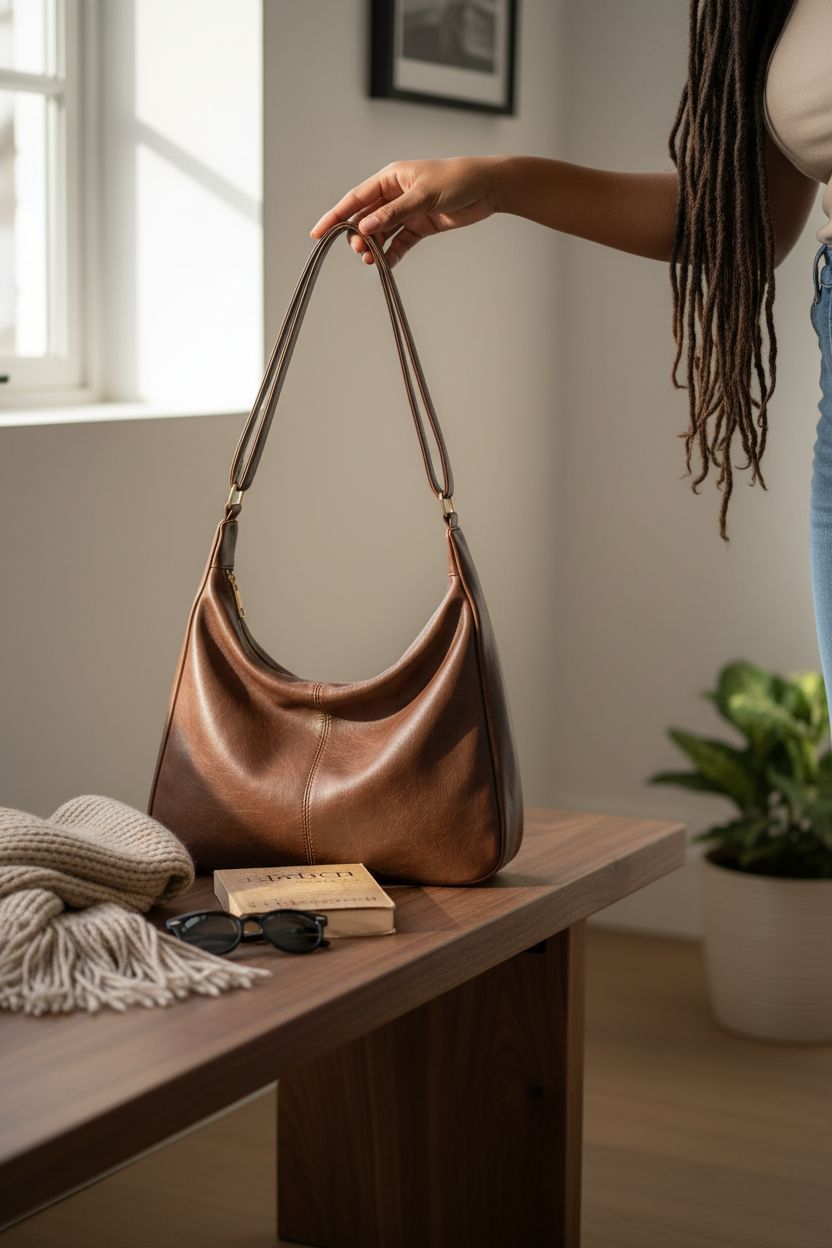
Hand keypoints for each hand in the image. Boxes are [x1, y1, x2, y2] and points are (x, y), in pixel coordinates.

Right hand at [309, 156, 505, 267]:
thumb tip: (364, 228)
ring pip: (381, 232)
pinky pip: (400, 242)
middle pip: (365, 218)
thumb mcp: (422, 195)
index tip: (317, 233)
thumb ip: (393, 213)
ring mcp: (407, 211)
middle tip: (359, 252)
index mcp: (391, 178)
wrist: (488, 188)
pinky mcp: (421, 226)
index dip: (335, 216)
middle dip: (357, 236)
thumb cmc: (456, 180)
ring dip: (374, 247)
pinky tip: (386, 265)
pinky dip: (392, 254)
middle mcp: (395, 194)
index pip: (355, 199)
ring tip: (371, 260)